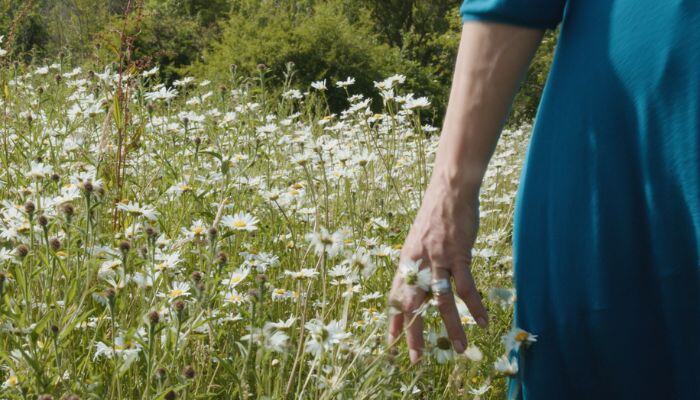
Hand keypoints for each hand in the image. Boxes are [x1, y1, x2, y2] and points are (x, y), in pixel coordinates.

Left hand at [386, 182, 488, 363]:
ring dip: (451, 328)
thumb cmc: (435, 216)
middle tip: (417, 358)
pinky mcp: (458, 255)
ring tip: (458, 349)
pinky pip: (466, 286)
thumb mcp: (418, 241)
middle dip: (414, 334)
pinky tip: (482, 321)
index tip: (390, 342)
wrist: (449, 190)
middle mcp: (418, 264)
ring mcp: (437, 260)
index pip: (396, 297)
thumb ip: (417, 264)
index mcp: (406, 262)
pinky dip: (474, 306)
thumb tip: (418, 282)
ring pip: (442, 301)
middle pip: (413, 306)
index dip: (393, 320)